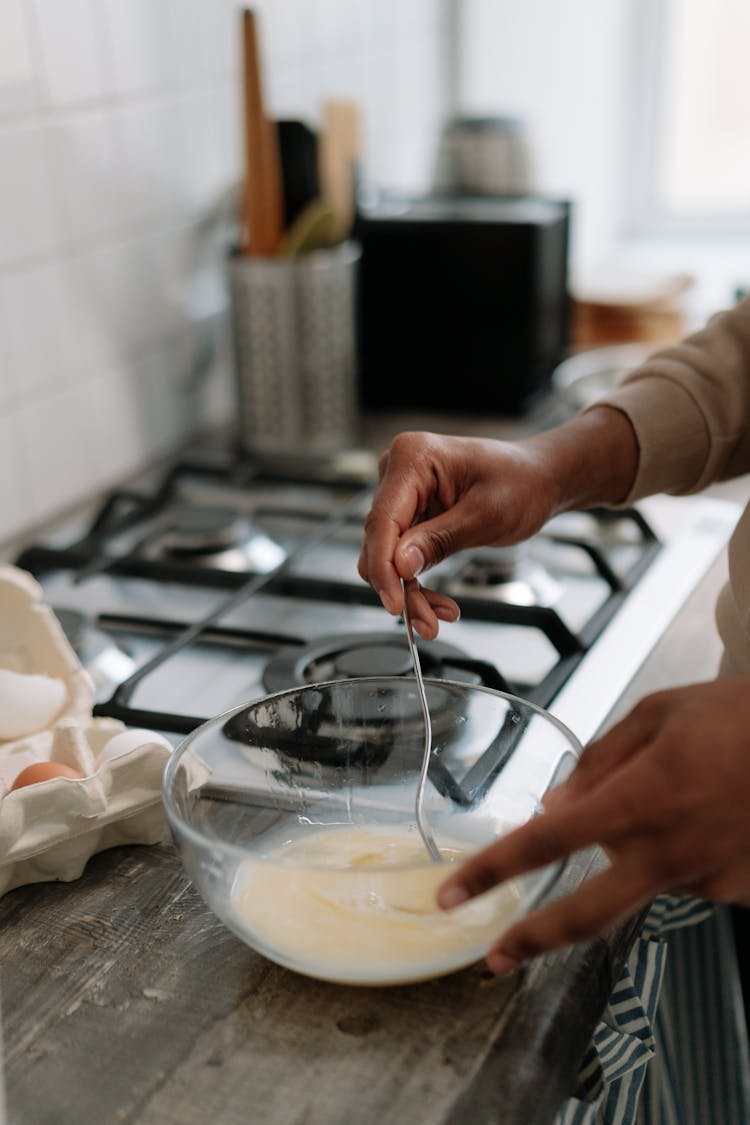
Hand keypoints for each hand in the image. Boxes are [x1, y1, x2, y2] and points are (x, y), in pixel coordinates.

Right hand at [357, 430, 562, 637]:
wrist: (539, 480)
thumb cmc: (522, 483)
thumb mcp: (486, 515)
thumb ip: (439, 539)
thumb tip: (400, 565)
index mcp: (413, 457)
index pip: (382, 520)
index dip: (384, 567)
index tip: (395, 604)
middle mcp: (399, 472)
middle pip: (380, 541)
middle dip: (399, 586)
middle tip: (426, 621)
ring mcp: (402, 494)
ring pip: (387, 556)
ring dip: (409, 590)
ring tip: (437, 616)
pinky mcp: (410, 515)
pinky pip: (401, 556)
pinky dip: (416, 582)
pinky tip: (438, 603)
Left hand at [437, 675, 749, 972]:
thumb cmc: (740, 715)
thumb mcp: (659, 712)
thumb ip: (600, 760)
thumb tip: (557, 804)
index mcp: (642, 796)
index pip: (548, 843)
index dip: (493, 870)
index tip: (451, 893)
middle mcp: (671, 849)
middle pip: (587, 913)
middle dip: (533, 938)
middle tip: (496, 953)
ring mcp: (709, 878)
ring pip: (643, 876)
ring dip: (638, 848)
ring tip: (686, 792)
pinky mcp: (738, 891)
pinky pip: (686, 877)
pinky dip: (680, 852)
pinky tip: (713, 814)